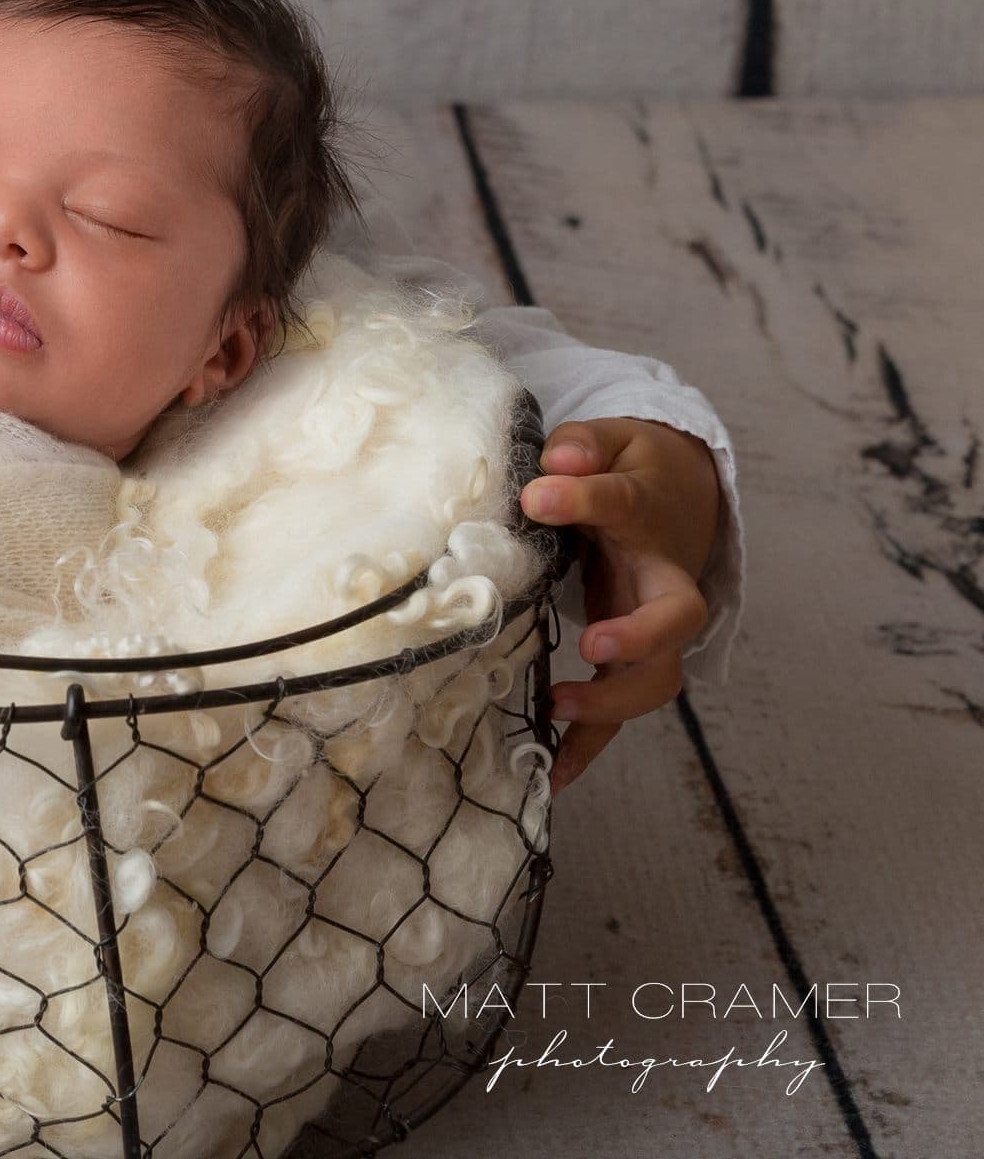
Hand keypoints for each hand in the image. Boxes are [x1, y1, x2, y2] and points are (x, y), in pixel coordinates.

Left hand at [520, 418, 720, 792]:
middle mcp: (660, 576)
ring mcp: (650, 625)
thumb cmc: (631, 466)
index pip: (623, 504)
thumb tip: (556, 462)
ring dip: (614, 701)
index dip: (585, 501)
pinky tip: (552, 780)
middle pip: (675, 616)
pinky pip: (618, 710)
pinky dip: (589, 747)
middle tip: (595, 646)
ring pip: (656, 675)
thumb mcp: (610, 439)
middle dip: (640, 635)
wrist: (679, 494)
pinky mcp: (629, 657)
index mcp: (647, 514)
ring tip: (557, 709)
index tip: (539, 495)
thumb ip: (584, 445)